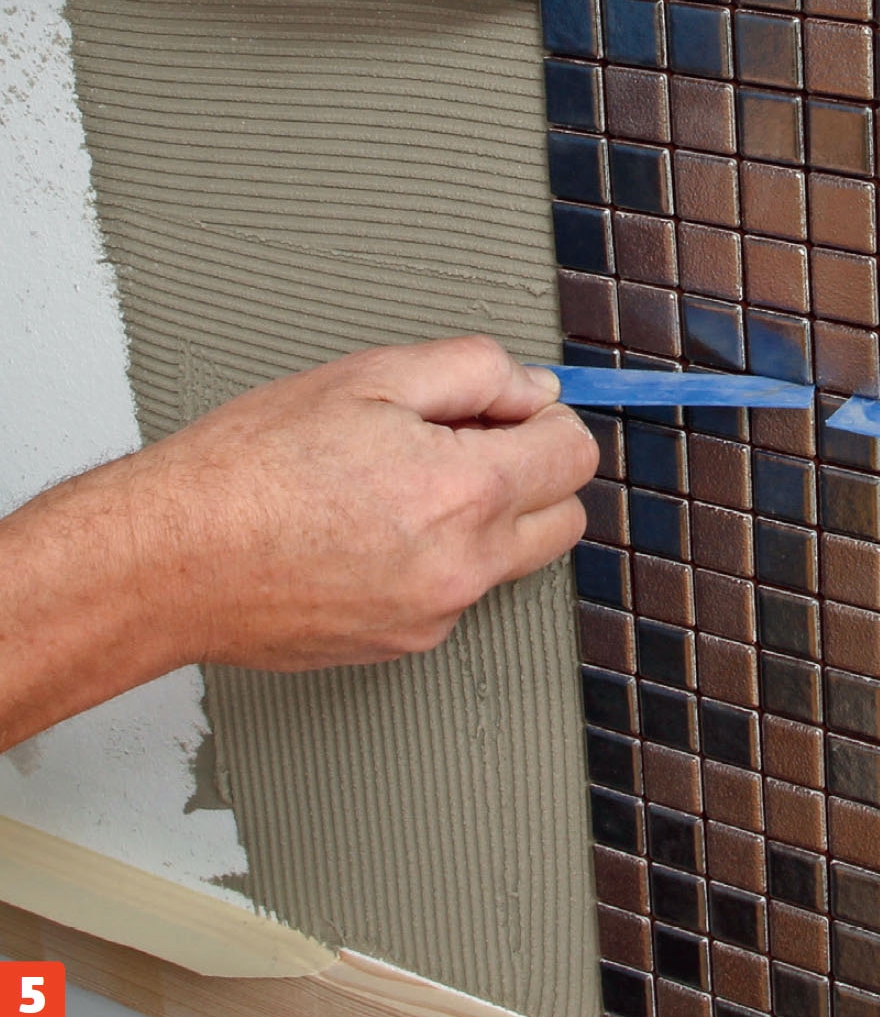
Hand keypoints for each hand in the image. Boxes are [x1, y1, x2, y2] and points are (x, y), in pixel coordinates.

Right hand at [156, 338, 597, 667]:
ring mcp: (432, 616)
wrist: (167, 559)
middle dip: (532, 472)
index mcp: (465, 492)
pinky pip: (455, 593)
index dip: (544, 417)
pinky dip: (437, 559)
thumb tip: (532, 388)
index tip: (507, 407)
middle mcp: (462, 567)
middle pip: (564, 517)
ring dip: (486, 518)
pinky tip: (370, 528)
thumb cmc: (250, 467)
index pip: (576, 455)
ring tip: (400, 483)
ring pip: (510, 558)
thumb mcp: (371, 375)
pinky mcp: (399, 645)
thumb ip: (475, 371)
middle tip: (460, 441)